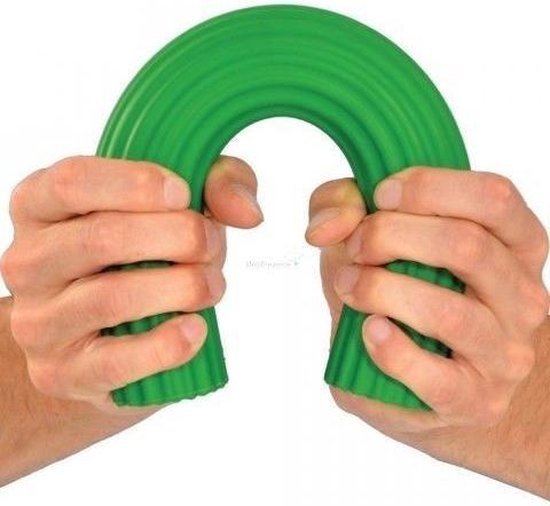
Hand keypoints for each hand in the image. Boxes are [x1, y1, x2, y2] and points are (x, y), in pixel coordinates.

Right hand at [0, 155, 262, 414]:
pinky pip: (118, 360)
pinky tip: (196, 329)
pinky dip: (167, 344)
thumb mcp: (177, 205)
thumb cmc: (143, 256)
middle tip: (213, 245)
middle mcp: (27, 262)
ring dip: (182, 286)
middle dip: (179, 237)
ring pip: (112, 297)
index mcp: (41, 207)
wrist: (108, 338)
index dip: (136, 184)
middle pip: (101, 238)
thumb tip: (248, 213)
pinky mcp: (63, 373)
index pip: (73, 181)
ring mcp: (39, 322)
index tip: (184, 193)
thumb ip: (215, 185)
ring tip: (212, 285)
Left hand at [306, 167, 548, 439]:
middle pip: (467, 246)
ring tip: (348, 285)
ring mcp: (503, 353)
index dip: (429, 186)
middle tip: (354, 246)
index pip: (494, 198)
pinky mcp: (473, 400)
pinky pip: (436, 376)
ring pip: (449, 312)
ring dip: (381, 290)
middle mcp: (521, 296)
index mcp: (513, 245)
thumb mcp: (375, 237)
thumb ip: (343, 206)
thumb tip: (325, 227)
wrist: (436, 380)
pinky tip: (369, 331)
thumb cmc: (405, 294)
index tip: (379, 195)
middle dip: (390, 235)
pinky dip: (392, 350)